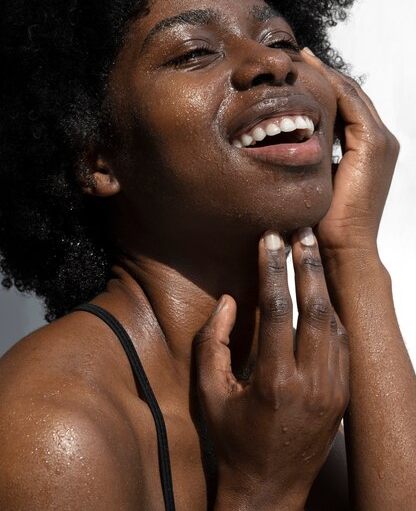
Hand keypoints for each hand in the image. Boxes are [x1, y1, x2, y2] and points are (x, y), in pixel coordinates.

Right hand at [195, 229, 349, 510]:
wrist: (270, 488)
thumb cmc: (234, 440)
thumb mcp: (209, 393)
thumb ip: (212, 343)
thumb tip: (229, 300)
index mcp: (274, 381)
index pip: (276, 309)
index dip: (273, 269)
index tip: (270, 239)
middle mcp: (311, 383)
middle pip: (315, 309)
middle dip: (308, 266)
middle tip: (302, 232)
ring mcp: (333, 390)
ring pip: (334, 323)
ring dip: (323, 286)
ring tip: (312, 253)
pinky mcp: (343, 396)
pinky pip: (342, 344)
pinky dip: (332, 313)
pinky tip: (322, 293)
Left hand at [301, 48, 398, 253]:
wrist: (344, 248)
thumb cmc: (326, 222)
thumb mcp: (319, 180)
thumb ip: (314, 157)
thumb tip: (286, 143)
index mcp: (370, 148)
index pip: (347, 106)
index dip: (324, 86)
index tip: (299, 71)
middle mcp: (382, 140)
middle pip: (351, 94)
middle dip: (325, 73)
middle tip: (299, 56)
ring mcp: (381, 141)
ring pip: (351, 93)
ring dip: (326, 73)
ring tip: (302, 57)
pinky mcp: (374, 144)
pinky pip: (350, 103)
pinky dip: (331, 85)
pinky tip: (310, 72)